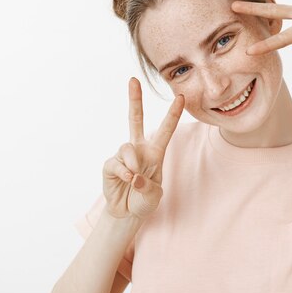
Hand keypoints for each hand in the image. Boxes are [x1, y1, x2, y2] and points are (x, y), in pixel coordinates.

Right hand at [102, 77, 184, 219]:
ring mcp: (124, 156)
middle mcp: (139, 149)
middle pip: (135, 119)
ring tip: (133, 178)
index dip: (173, 113)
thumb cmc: (144, 201)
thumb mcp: (154, 196)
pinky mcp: (110, 165)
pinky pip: (116, 162)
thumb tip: (134, 176)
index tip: (181, 96)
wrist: (127, 213)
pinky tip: (126, 180)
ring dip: (132, 163)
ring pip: (126, 147)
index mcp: (155, 152)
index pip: (166, 129)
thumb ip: (147, 187)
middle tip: (133, 79)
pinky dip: (122, 172)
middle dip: (134, 99)